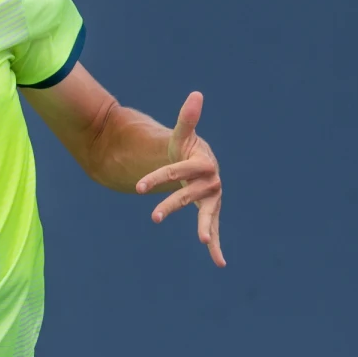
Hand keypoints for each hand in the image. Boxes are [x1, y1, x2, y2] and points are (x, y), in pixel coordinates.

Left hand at [135, 92, 224, 266]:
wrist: (198, 164)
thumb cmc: (186, 149)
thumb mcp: (182, 136)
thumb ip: (187, 119)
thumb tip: (196, 94)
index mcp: (202, 163)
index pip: (177, 170)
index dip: (158, 177)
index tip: (138, 188)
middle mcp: (211, 182)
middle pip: (190, 193)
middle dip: (173, 204)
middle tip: (153, 216)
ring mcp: (212, 198)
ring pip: (206, 214)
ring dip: (206, 227)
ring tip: (204, 241)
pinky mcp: (210, 212)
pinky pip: (214, 229)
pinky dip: (216, 246)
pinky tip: (219, 263)